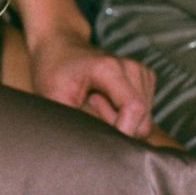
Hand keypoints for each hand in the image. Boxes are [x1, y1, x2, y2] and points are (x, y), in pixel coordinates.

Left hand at [28, 27, 155, 139]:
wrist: (57, 44)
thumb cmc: (51, 70)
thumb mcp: (51, 97)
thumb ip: (72, 122)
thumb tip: (85, 150)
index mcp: (110, 69)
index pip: (134, 109)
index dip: (123, 132)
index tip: (101, 139)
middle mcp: (131, 68)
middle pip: (142, 120)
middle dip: (118, 127)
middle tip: (89, 107)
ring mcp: (141, 72)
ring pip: (144, 119)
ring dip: (120, 120)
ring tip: (93, 100)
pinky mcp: (144, 78)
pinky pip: (144, 112)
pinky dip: (125, 113)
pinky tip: (104, 98)